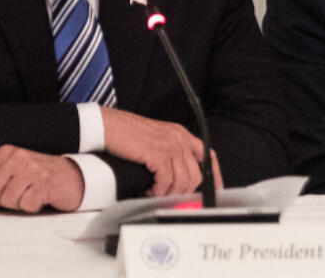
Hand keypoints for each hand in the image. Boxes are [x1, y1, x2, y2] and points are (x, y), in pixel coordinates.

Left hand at [0, 146, 84, 212]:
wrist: (73, 177)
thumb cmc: (37, 179)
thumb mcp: (9, 180)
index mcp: (6, 152)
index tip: (9, 188)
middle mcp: (19, 156)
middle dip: (4, 200)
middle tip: (21, 193)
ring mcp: (34, 168)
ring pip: (8, 200)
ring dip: (20, 203)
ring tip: (32, 193)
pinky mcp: (46, 182)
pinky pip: (26, 204)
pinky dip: (33, 206)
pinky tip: (42, 197)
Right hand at [101, 107, 222, 196]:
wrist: (109, 126)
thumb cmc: (127, 133)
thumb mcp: (156, 139)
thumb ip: (169, 152)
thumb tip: (174, 176)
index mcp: (181, 134)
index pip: (207, 155)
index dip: (214, 174)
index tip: (215, 188)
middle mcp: (179, 139)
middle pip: (196, 174)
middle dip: (185, 191)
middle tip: (171, 198)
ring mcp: (170, 146)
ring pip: (182, 181)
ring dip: (169, 193)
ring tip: (155, 195)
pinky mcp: (158, 154)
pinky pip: (166, 181)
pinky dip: (158, 191)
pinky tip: (149, 191)